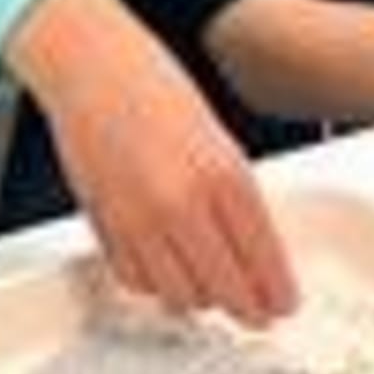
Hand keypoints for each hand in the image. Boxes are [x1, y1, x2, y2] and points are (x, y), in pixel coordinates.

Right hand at [3, 0, 299, 326]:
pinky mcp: (105, 224)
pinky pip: (137, 280)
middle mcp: (181, 202)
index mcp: (223, 174)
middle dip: (246, 307)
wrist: (90, 63)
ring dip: (201, 299)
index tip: (283, 302)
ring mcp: (139, 218)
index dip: (277, 291)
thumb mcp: (216, 136)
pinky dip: (155, 284)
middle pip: (225, 290)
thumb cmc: (152, 84)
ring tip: (213, 289)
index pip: (262, 258)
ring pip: (180, 296)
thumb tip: (253, 246)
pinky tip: (168, 270)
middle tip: (256, 310)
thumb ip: (234, 193)